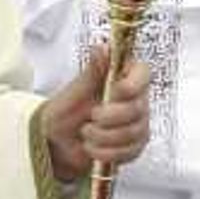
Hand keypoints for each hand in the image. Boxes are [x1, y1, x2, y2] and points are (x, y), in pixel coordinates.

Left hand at [41, 53, 151, 183]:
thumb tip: (103, 46)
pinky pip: (128, 151)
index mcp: (123, 80)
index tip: (115, 90)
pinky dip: (105, 152)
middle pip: (138, 108)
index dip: (132, 84)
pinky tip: (92, 148)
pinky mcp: (134, 146)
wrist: (56, 142)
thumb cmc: (65, 112)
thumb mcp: (75, 90)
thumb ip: (92, 71)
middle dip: (110, 117)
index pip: (143, 74)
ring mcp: (137, 125)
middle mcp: (136, 101)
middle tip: (90, 117)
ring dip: (103, 136)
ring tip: (85, 133)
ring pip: (133, 132)